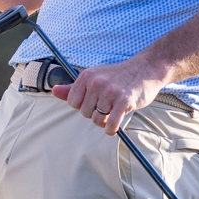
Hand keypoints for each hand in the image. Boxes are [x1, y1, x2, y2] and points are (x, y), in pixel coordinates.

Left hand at [51, 56, 166, 135]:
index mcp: (86, 76)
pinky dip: (111, 129)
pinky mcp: (124, 102)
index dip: (83, 106)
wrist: (145, 69)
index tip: (94, 101)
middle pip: (85, 113)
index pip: (72, 102)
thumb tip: (53, 91)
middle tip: (106, 106)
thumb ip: (73, 87)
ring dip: (104, 122)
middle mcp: (96, 83)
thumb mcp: (94, 77)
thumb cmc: (117, 76)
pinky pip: (111, 125)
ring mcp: (110, 92)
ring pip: (97, 120)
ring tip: (112, 113)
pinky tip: (114, 126)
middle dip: (95, 114)